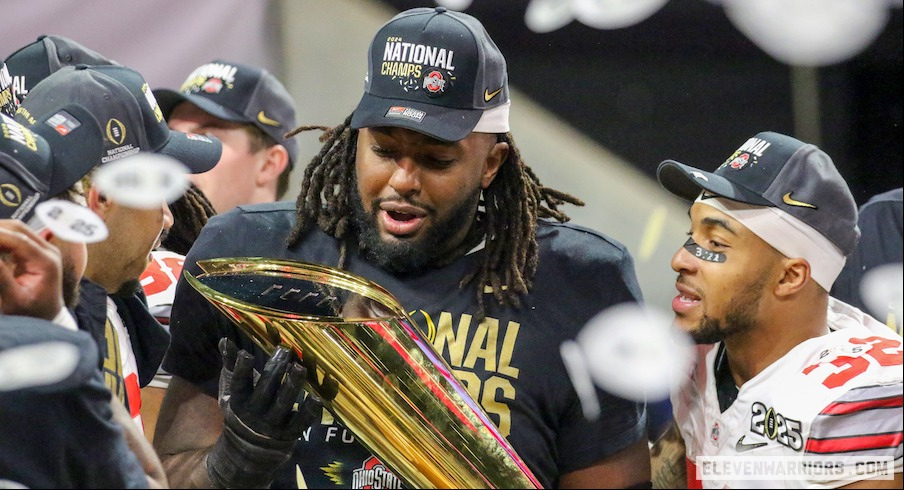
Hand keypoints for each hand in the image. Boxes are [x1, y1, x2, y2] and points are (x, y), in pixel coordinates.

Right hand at [0, 219, 62, 319]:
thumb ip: (0, 276)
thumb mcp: (14, 299)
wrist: (47, 316)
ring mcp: (44, 249)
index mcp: (46, 262)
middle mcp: (49, 251)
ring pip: (15, 229)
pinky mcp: (36, 250)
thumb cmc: (31, 312)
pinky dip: (0, 237)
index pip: (17, 239)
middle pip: (17, 228)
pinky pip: (15, 236)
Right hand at [207, 338, 322, 487]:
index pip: (239, 385)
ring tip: (300, 368)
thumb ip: (230, 365)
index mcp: (238, 402)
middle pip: (264, 391)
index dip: (242, 370)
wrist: (247, 450)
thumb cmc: (241, 409)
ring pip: (283, 404)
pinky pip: (301, 422)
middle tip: (285, 351)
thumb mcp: (231, 389)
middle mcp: (254, 414)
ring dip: (292, 386)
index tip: (246, 353)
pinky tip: (317, 398)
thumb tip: (225, 340)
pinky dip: (309, 411)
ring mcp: (272, 425)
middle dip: (274, 371)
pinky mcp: (289, 433)